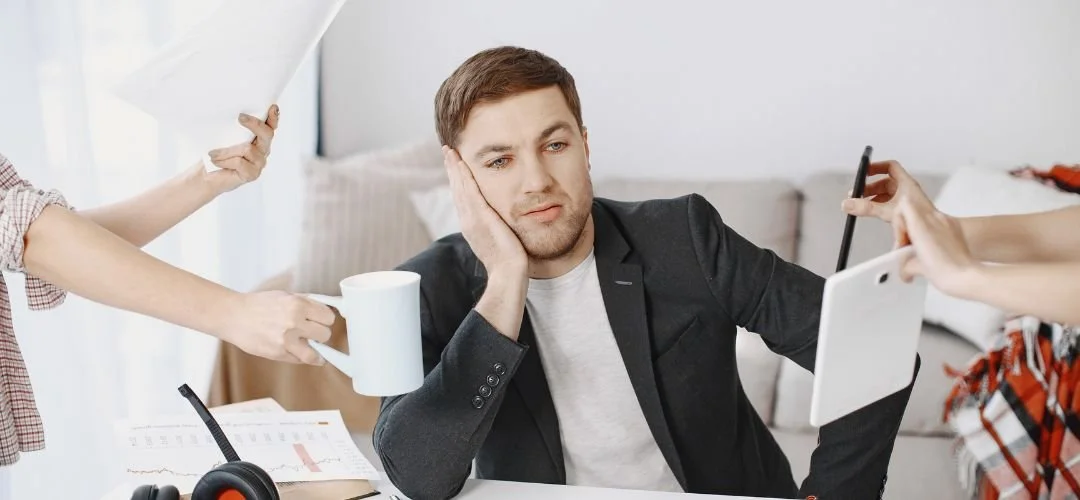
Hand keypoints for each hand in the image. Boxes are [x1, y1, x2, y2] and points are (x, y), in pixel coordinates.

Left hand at [203, 104, 279, 193]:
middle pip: (267, 134)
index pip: (270, 126)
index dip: (274, 117)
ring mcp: (259, 163)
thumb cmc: (216, 154)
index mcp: (258, 139)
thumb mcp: (223, 137)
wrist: (207, 176)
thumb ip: (232, 127)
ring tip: (213, 153)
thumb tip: (234, 114)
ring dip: (226, 150)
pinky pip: (239, 162)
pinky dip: (224, 160)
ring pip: (247, 149)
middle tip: (240, 117)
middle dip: (255, 124)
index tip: (272, 107)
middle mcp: (262, 150)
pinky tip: (216, 161)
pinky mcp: (252, 174)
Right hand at [217, 290, 335, 364]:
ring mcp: (286, 340)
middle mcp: (294, 322)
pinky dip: (300, 357)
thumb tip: (329, 310)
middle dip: (320, 334)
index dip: (325, 320)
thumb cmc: (259, 304)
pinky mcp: (277, 353)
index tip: (322, 321)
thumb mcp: (286, 296)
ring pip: (315, 354)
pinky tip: (295, 350)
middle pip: (325, 335)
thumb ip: (307, 303)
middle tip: (311, 332)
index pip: (329, 317)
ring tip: (308, 345)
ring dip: (314, 350)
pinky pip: (299, 360)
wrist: (234, 315)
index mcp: (298, 304)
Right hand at [443, 146, 526, 275]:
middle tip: (447, 150)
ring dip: (454, 167)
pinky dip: (464, 177)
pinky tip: (460, 163)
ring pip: (460, 187)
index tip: (455, 165)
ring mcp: (472, 218)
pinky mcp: (481, 217)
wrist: (507, 274)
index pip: (462, 197)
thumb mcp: (499, 241)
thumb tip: (500, 223)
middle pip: (457, 189)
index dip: (457, 180)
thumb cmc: (507, 263)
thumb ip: (496, 229)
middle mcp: (468, 220)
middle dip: (451, 169)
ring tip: (450, 151)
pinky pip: (470, 192)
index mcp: (471, 225)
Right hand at [840, 160, 931, 223]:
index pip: (890, 167)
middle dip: (870, 186)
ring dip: (874, 197)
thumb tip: (848, 204)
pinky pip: (889, 203)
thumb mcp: (887, 210)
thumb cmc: (918, 219)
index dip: (876, 167)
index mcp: (905, 183)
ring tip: (863, 204)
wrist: (930, 232)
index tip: (864, 172)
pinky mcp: (906, 211)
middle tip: (858, 193)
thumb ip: (866, 208)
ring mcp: (906, 200)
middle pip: (885, 181)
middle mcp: (906, 190)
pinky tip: (874, 213)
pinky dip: (880, 206)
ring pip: (887, 193)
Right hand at [893, 195, 980, 294]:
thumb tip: (904, 267)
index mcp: (921, 224)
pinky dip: (931, 233)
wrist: (967, 277)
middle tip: (909, 246)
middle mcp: (935, 219)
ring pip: (925, 217)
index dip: (898, 222)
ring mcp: (947, 222)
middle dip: (907, 228)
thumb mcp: (914, 268)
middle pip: (913, 211)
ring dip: (919, 230)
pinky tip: (933, 250)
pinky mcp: (956, 228)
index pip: (904, 205)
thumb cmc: (944, 271)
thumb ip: (904, 263)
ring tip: (921, 250)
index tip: (902, 239)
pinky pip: (938, 223)